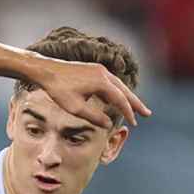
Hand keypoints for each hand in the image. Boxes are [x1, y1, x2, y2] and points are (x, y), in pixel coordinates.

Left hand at [33, 56, 150, 127]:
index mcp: (101, 82)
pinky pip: (110, 82)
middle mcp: (103, 73)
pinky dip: (116, 91)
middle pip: (125, 90)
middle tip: (147, 114)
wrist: (45, 70)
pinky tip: (116, 99)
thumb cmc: (58, 89)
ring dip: (127, 96)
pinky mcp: (93, 69)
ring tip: (136, 108)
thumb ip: (93, 116)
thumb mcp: (75, 107)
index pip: (120, 100)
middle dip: (136, 103)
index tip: (135, 124)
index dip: (129, 113)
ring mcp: (98, 69)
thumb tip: (108, 123)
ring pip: (118, 85)